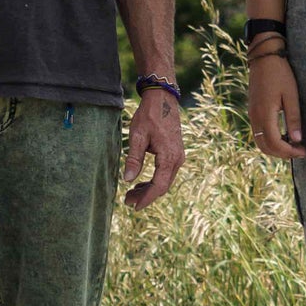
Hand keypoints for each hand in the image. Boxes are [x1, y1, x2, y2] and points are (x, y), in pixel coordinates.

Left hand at [122, 88, 185, 207]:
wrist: (163, 99)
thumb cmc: (149, 116)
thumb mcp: (137, 136)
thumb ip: (133, 159)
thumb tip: (127, 179)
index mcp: (169, 157)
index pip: (158, 186)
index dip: (146, 199)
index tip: (134, 207)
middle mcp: (177, 159)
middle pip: (162, 186)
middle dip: (146, 196)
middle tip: (127, 201)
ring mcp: (178, 156)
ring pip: (165, 181)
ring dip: (149, 189)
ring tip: (131, 193)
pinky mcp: (175, 153)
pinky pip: (166, 173)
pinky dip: (154, 180)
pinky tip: (140, 183)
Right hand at [248, 51, 304, 158]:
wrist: (264, 57)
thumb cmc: (280, 73)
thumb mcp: (291, 95)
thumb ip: (293, 118)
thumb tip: (297, 140)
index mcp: (264, 114)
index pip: (275, 143)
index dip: (289, 151)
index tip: (303, 151)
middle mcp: (255, 117)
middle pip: (265, 147)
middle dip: (282, 154)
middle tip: (299, 151)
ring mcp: (251, 114)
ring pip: (260, 142)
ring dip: (275, 148)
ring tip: (292, 145)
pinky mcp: (252, 111)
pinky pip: (258, 133)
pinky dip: (270, 140)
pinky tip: (284, 136)